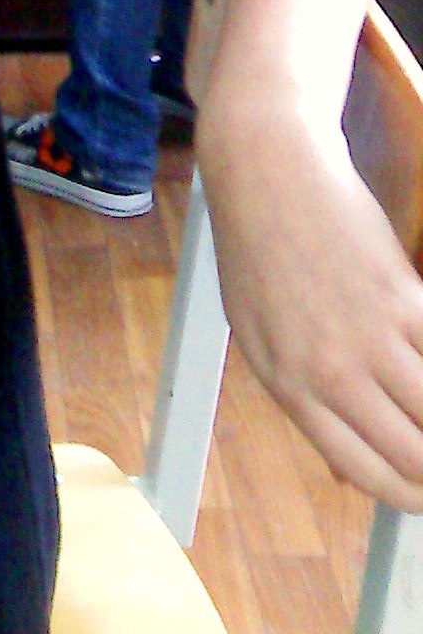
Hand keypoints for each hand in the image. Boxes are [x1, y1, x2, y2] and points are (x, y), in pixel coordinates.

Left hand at [198, 94, 422, 509]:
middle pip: (416, 456)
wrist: (265, 169)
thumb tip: (351, 460)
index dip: (410, 495)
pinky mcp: (402, 296)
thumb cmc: (259, 247)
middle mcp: (330, 372)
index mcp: (288, 386)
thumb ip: (304, 392)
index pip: (367, 471)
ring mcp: (369, 335)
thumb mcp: (257, 331)